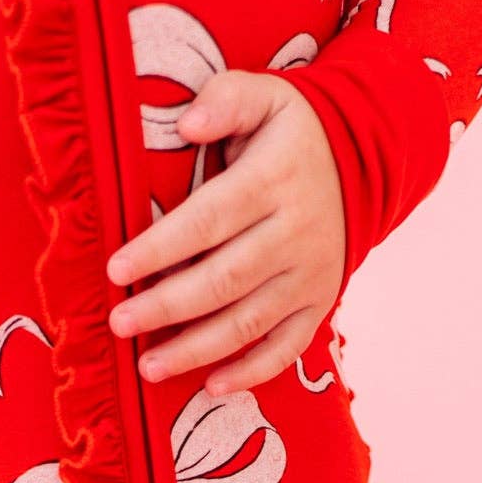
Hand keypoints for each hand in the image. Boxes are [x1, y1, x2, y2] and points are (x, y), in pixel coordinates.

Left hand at [106, 67, 345, 393]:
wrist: (364, 160)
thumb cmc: (291, 132)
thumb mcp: (266, 95)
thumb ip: (225, 100)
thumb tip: (186, 122)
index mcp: (275, 180)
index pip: (209, 219)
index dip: (161, 248)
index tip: (117, 269)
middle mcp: (296, 232)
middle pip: (223, 280)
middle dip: (166, 307)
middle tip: (119, 324)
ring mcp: (311, 274)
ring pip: (248, 322)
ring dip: (196, 350)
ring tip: (147, 366)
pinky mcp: (320, 303)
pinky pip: (287, 347)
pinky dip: (251, 372)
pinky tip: (211, 387)